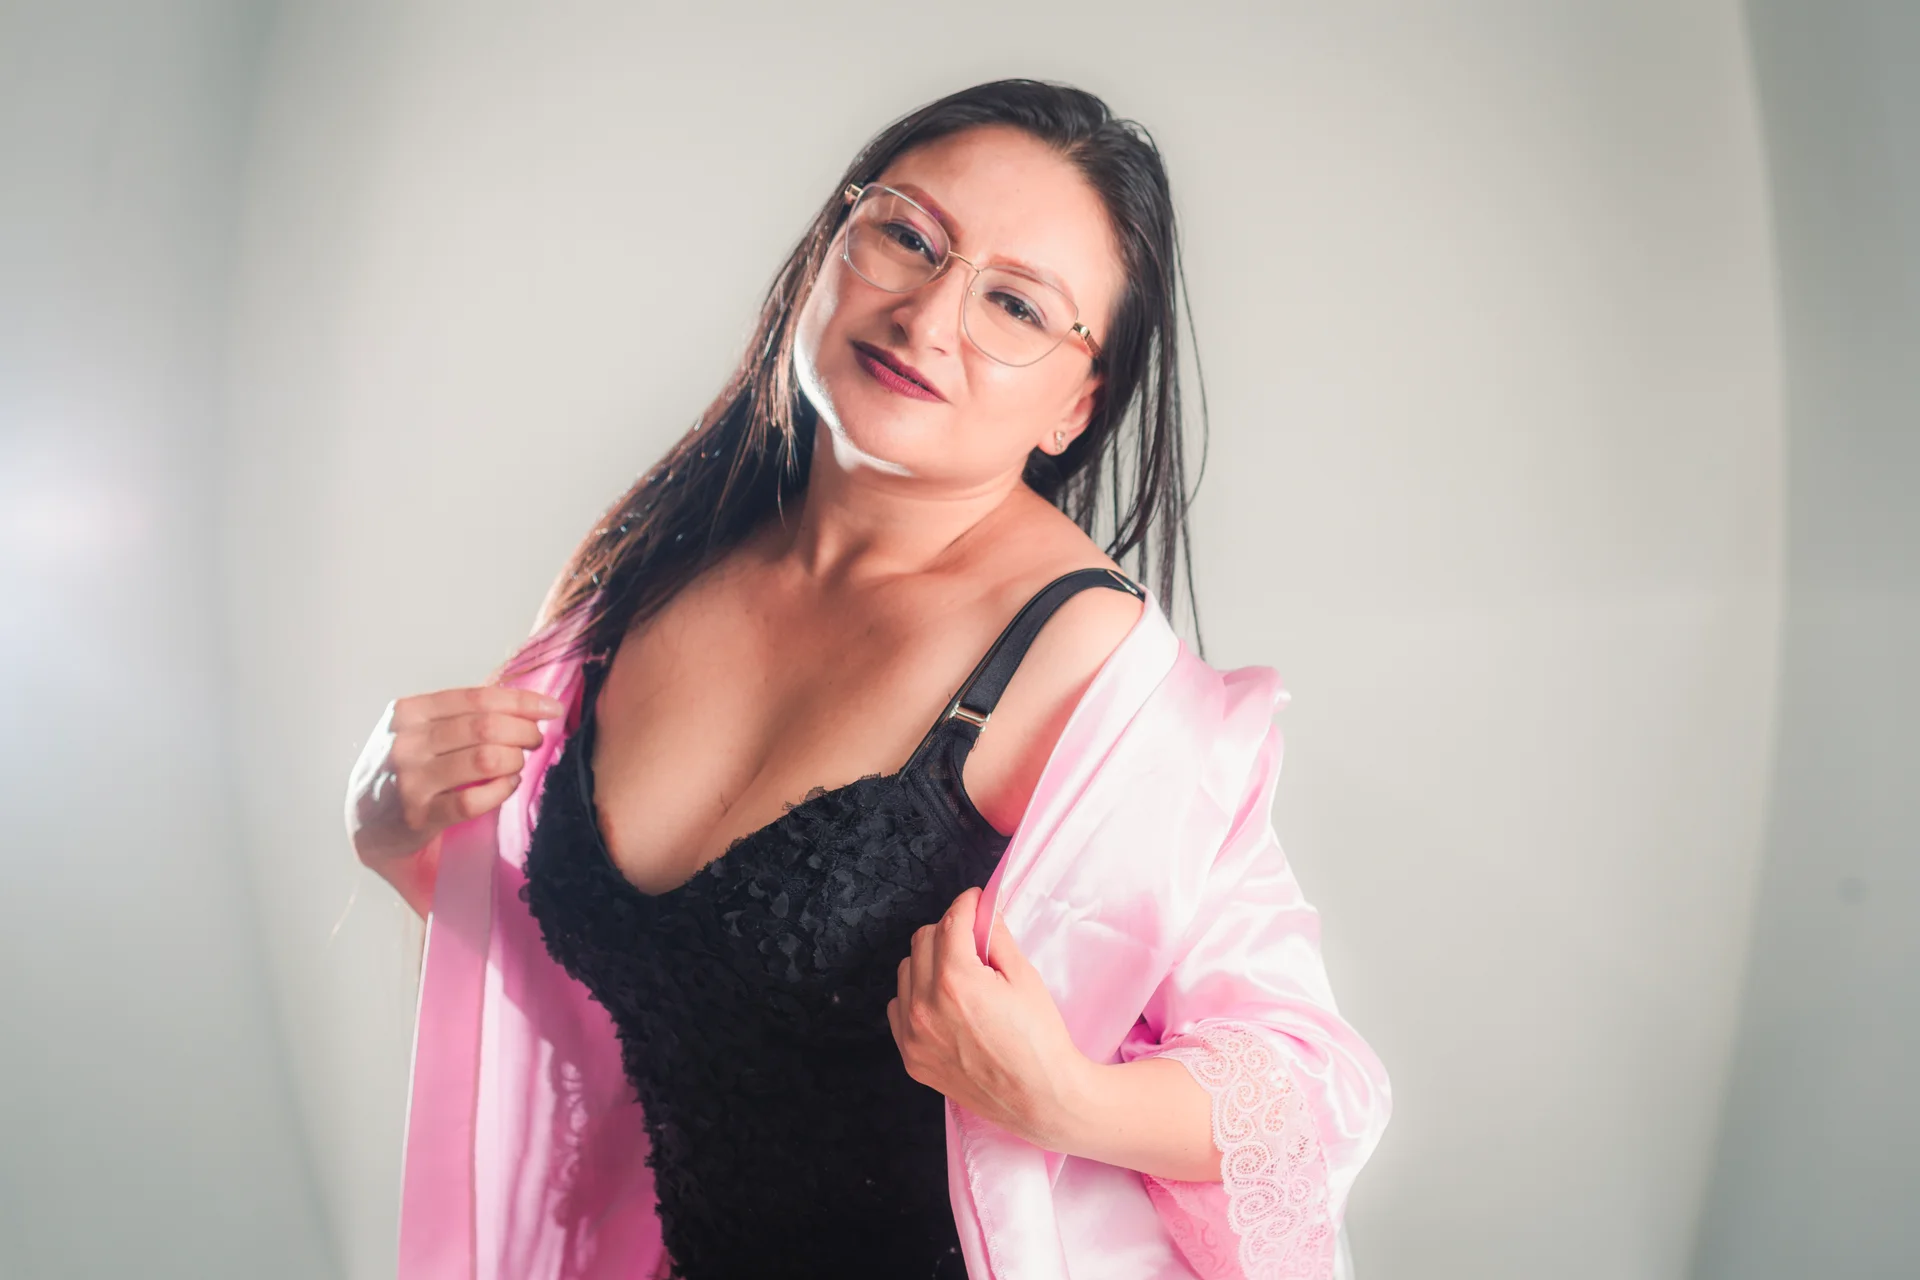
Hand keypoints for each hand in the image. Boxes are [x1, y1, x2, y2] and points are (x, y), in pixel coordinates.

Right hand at [344, 685, 565, 910]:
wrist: (364, 820)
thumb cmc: (406, 767)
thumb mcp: (419, 730)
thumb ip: (461, 715)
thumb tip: (525, 703)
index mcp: (409, 712)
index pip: (477, 698)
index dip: (521, 702)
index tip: (550, 708)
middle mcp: (406, 742)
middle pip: (485, 727)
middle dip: (523, 732)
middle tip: (535, 740)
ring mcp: (410, 780)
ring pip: (485, 759)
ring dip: (514, 760)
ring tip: (517, 763)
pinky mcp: (418, 815)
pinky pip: (475, 800)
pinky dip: (501, 790)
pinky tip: (507, 786)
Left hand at [886, 885, 1090, 1145]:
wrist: (1040, 1097)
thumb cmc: (1039, 1039)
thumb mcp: (1024, 978)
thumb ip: (997, 937)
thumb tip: (983, 911)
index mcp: (956, 981)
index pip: (951, 923)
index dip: (967, 904)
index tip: (976, 901)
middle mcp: (926, 1006)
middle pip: (923, 940)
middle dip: (948, 930)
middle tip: (973, 938)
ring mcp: (914, 1034)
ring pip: (906, 971)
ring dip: (929, 961)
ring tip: (959, 972)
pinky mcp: (911, 1057)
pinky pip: (898, 1008)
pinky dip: (915, 996)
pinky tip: (943, 1002)